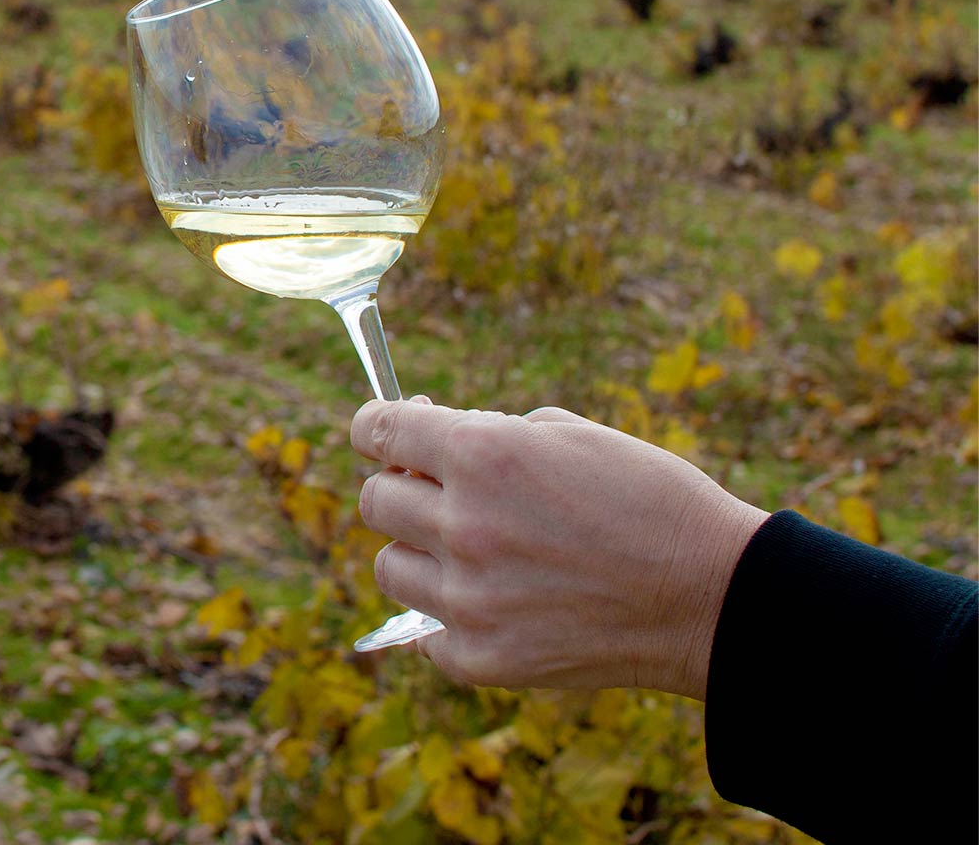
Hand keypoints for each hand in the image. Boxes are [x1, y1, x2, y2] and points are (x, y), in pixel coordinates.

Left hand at [352, 399, 767, 697]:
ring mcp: (468, 599)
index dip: (374, 425)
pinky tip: (491, 600)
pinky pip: (424, 631)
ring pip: (389, 566)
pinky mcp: (482, 659)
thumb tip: (433, 444)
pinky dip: (446, 614)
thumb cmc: (647, 497)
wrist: (711, 595)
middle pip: (373, 501)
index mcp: (480, 454)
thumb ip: (488, 435)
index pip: (375, 429)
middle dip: (401, 487)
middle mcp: (462, 524)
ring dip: (418, 550)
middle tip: (441, 490)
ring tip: (471, 549)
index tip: (382, 431)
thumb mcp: (568, 434)